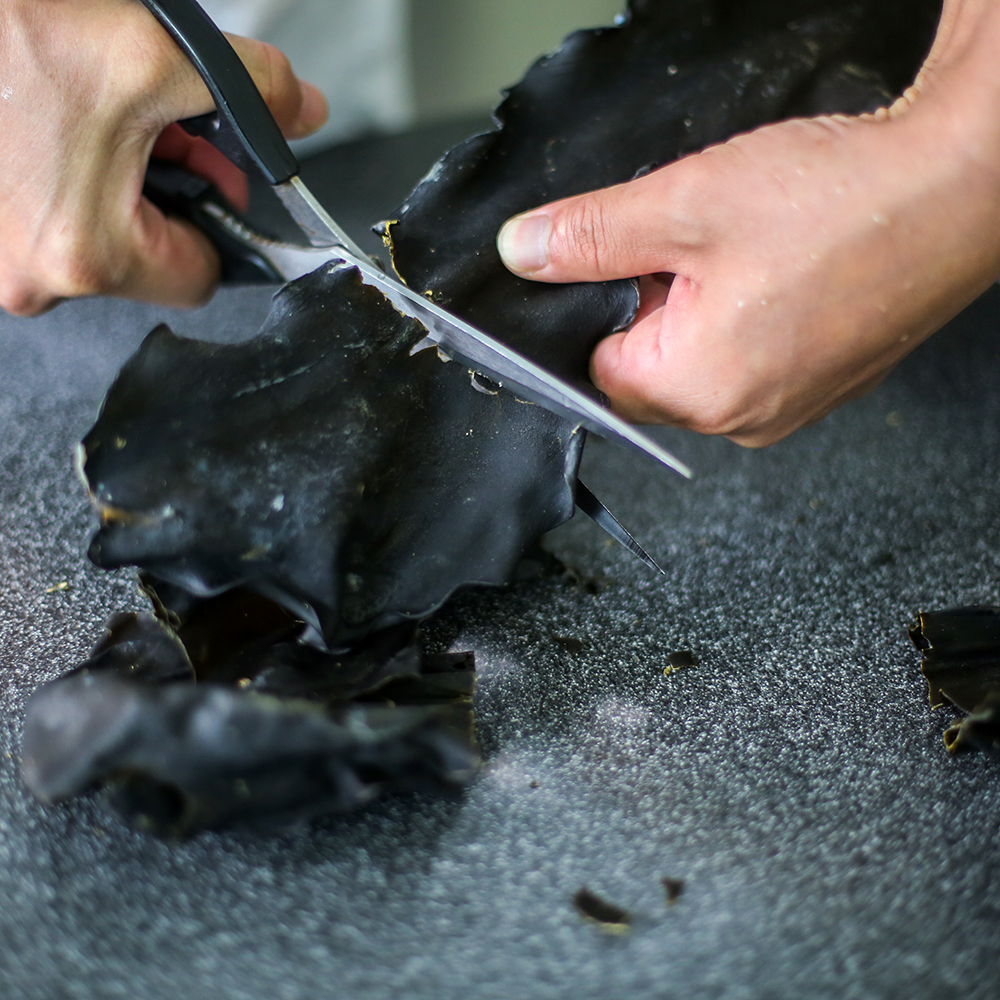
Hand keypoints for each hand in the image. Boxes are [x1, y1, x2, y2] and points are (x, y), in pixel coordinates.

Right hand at [0, 0, 326, 315]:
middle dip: (167, 195)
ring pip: (96, 240)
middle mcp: (30, 276)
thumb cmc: (12, 29)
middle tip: (155, 132)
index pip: (199, 279)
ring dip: (115, 185)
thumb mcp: (156, 53)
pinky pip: (45, 225)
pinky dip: (66, 183)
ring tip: (97, 122)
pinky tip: (59, 132)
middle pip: (149, 260)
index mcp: (86, 253)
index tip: (212, 176)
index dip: (219, 221)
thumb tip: (304, 111)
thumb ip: (254, 91)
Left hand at [497, 4, 999, 445]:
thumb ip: (589, 237)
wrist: (958, 188)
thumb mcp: (683, 207)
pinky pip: (750, 358)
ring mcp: (788, 407)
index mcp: (700, 391)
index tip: (619, 266)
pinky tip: (778, 269)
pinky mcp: (820, 385)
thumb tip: (525, 252)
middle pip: (647, 370)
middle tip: (694, 248)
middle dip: (649, 306)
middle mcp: (743, 419)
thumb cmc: (842, 204)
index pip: (595, 372)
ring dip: (700, 308)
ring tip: (748, 254)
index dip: (596, 309)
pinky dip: (745, 316)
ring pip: (700, 362)